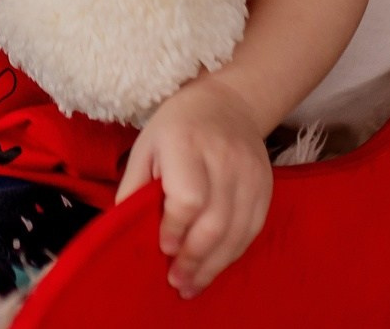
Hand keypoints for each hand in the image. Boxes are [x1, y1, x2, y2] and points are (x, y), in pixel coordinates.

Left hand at [115, 78, 273, 298]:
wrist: (228, 103)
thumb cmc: (177, 127)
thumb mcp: (146, 146)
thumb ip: (134, 186)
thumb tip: (123, 229)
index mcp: (186, 144)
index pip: (188, 197)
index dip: (176, 228)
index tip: (164, 248)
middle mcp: (223, 158)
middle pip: (215, 220)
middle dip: (194, 258)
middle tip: (177, 281)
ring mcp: (250, 173)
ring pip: (237, 230)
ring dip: (214, 265)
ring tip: (193, 285)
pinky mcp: (266, 185)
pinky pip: (252, 228)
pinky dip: (233, 252)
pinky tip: (215, 265)